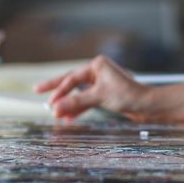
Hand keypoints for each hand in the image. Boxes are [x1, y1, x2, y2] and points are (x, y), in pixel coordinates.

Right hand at [32, 55, 149, 118]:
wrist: (147, 105)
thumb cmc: (127, 95)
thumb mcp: (99, 97)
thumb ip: (76, 102)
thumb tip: (55, 108)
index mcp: (97, 65)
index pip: (73, 77)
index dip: (59, 90)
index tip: (49, 102)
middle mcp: (98, 71)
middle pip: (72, 81)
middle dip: (57, 90)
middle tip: (36, 90)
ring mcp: (101, 83)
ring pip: (79, 92)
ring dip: (68, 103)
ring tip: (54, 113)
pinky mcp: (104, 94)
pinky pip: (86, 100)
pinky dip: (78, 108)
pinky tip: (68, 117)